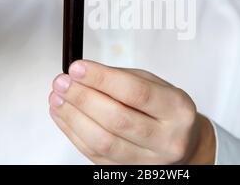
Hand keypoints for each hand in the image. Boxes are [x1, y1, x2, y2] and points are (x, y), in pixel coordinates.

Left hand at [49, 60, 215, 164]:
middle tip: (62, 82)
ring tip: (57, 98)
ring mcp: (148, 160)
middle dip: (83, 98)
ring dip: (73, 117)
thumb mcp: (157, 85)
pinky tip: (63, 115)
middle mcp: (167, 138)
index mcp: (177, 109)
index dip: (103, 79)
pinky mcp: (128, 172)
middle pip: (117, 119)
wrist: (182, 143)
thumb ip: (123, 78)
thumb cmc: (166, 110)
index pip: (136, 93)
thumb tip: (83, 74)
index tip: (78, 68)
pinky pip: (94, 154)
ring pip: (103, 141)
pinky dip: (73, 133)